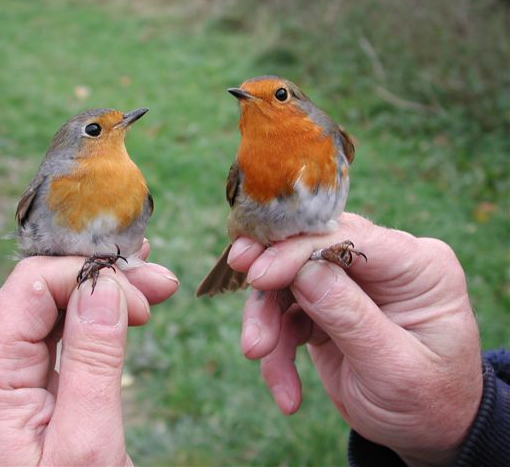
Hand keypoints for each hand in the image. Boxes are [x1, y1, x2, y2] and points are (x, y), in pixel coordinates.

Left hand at [0, 241, 177, 465]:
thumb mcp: (86, 443)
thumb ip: (93, 358)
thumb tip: (106, 285)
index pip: (32, 285)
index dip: (90, 277)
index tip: (144, 295)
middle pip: (40, 291)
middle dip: (103, 280)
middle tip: (160, 282)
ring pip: (49, 310)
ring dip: (102, 296)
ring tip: (152, 289)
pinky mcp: (13, 389)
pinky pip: (51, 338)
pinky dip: (90, 322)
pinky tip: (122, 311)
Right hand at [230, 213, 481, 466]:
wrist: (426, 433)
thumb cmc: (426, 402)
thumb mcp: (393, 367)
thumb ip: (350, 317)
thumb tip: (303, 272)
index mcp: (418, 266)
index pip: (350, 237)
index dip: (299, 249)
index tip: (258, 275)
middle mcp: (384, 265)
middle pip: (312, 248)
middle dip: (273, 274)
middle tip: (242, 277)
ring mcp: (353, 284)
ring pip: (290, 281)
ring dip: (267, 318)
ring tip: (257, 353)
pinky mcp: (327, 305)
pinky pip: (287, 313)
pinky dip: (277, 349)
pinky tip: (286, 391)